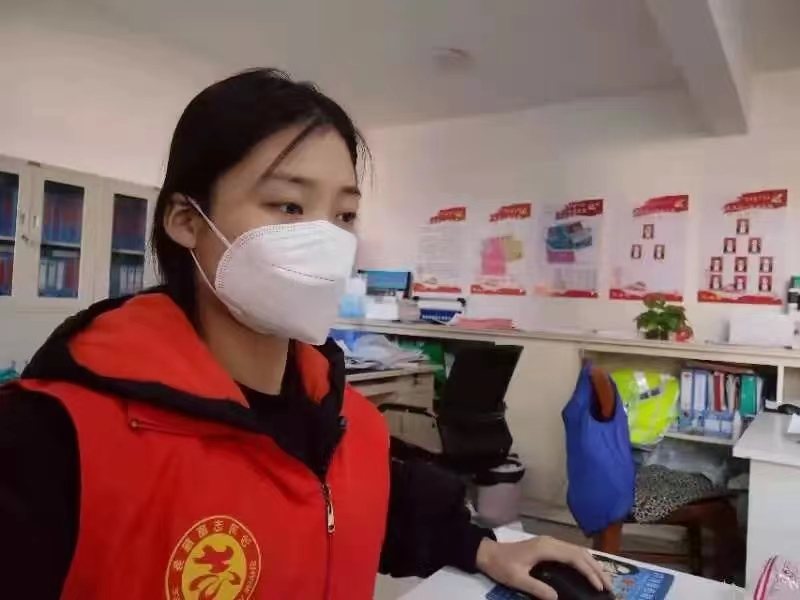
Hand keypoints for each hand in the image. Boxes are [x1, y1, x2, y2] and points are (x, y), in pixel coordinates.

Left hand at [475, 536, 611, 599]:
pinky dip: (584, 562)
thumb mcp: (517, 579)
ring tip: (604, 581)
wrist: (488, 553)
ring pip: (578, 551)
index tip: (600, 587)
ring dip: (592, 565)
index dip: (589, 572)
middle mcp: (552, 542)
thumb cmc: (502, 565)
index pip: (574, 558)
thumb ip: (537, 588)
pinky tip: (589, 572)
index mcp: (546, 547)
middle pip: (580, 553)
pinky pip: (572, 552)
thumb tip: (558, 598)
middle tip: (610, 587)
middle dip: (597, 569)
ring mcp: (550, 542)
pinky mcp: (549, 546)